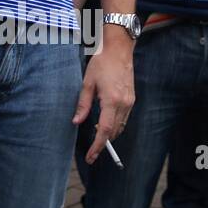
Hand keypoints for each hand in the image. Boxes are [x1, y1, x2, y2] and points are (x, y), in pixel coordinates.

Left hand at [75, 32, 135, 164]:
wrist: (118, 50)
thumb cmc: (101, 64)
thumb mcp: (87, 83)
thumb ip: (82, 105)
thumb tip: (76, 122)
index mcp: (112, 100)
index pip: (106, 130)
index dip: (98, 146)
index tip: (92, 157)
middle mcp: (124, 104)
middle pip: (114, 132)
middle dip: (103, 143)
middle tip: (91, 151)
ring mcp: (130, 102)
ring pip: (121, 126)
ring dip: (109, 134)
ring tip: (96, 136)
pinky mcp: (132, 99)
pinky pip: (124, 118)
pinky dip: (115, 124)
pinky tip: (105, 122)